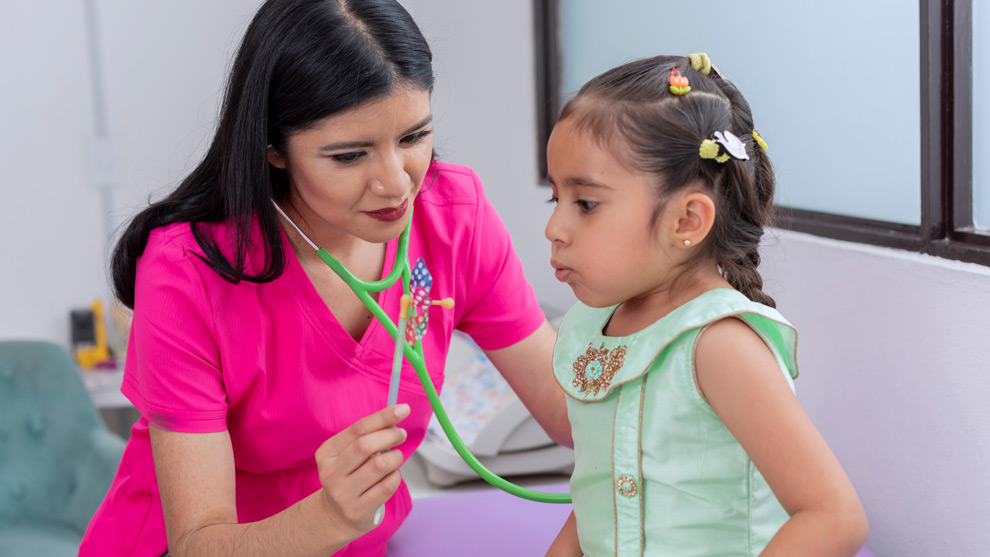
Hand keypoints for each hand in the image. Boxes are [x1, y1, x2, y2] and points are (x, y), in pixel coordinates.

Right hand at [314, 404, 409, 535]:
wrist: (336, 516)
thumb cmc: (350, 477)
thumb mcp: (349, 455)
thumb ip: (367, 437)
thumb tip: (395, 417)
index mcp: (327, 453)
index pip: (358, 429)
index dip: (383, 417)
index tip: (403, 409)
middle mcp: (330, 473)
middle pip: (366, 445)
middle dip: (390, 435)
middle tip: (402, 434)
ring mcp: (342, 494)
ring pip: (379, 465)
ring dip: (395, 457)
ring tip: (395, 457)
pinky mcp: (357, 511)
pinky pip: (387, 486)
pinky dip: (395, 477)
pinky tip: (391, 476)